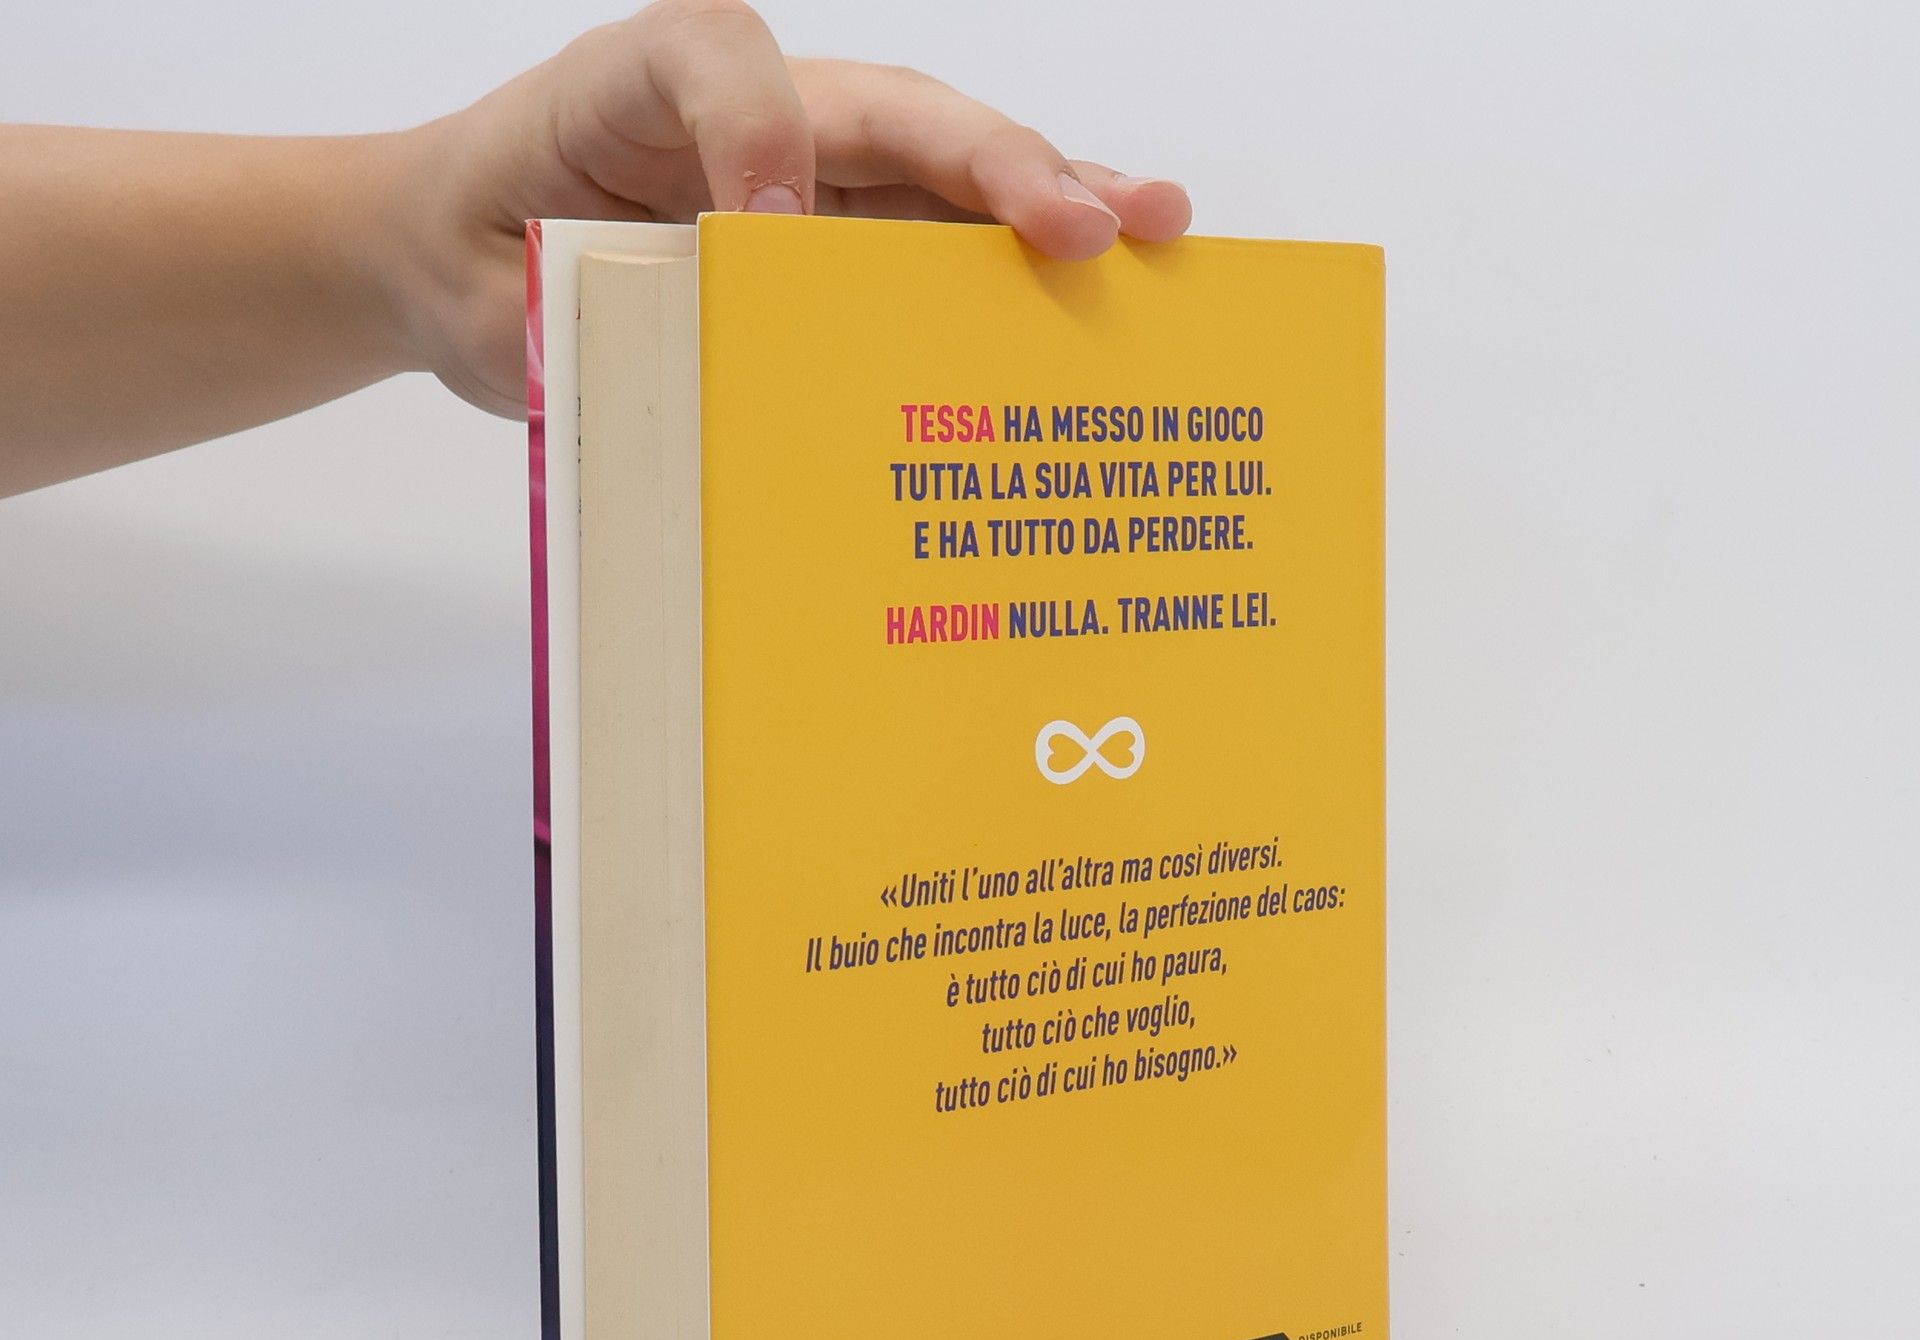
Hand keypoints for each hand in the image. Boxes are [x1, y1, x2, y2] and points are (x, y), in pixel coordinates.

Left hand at [390, 0, 1192, 415]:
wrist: (462, 264)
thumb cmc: (476, 252)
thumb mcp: (485, 287)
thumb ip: (567, 307)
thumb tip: (682, 361)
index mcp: (643, 92)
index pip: (715, 61)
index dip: (754, 131)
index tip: (764, 228)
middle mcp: (752, 117)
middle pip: (891, 112)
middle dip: (996, 162)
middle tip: (1091, 222)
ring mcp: (810, 175)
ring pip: (941, 172)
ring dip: (1050, 201)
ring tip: (1154, 229)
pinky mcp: (839, 241)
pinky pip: (935, 245)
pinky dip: (1013, 271)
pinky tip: (1101, 288)